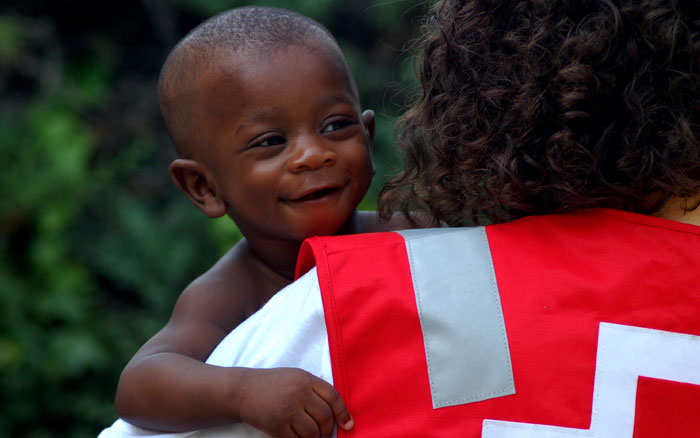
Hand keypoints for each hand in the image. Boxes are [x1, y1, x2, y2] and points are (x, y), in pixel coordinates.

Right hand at [238, 367, 352, 437]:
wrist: (244, 390)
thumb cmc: (274, 385)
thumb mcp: (296, 378)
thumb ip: (315, 390)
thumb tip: (338, 414)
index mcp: (306, 379)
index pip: (333, 396)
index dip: (343, 412)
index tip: (348, 424)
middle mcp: (298, 393)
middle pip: (325, 416)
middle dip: (328, 429)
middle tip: (325, 433)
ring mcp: (287, 409)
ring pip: (313, 432)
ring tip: (312, 436)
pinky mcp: (276, 425)